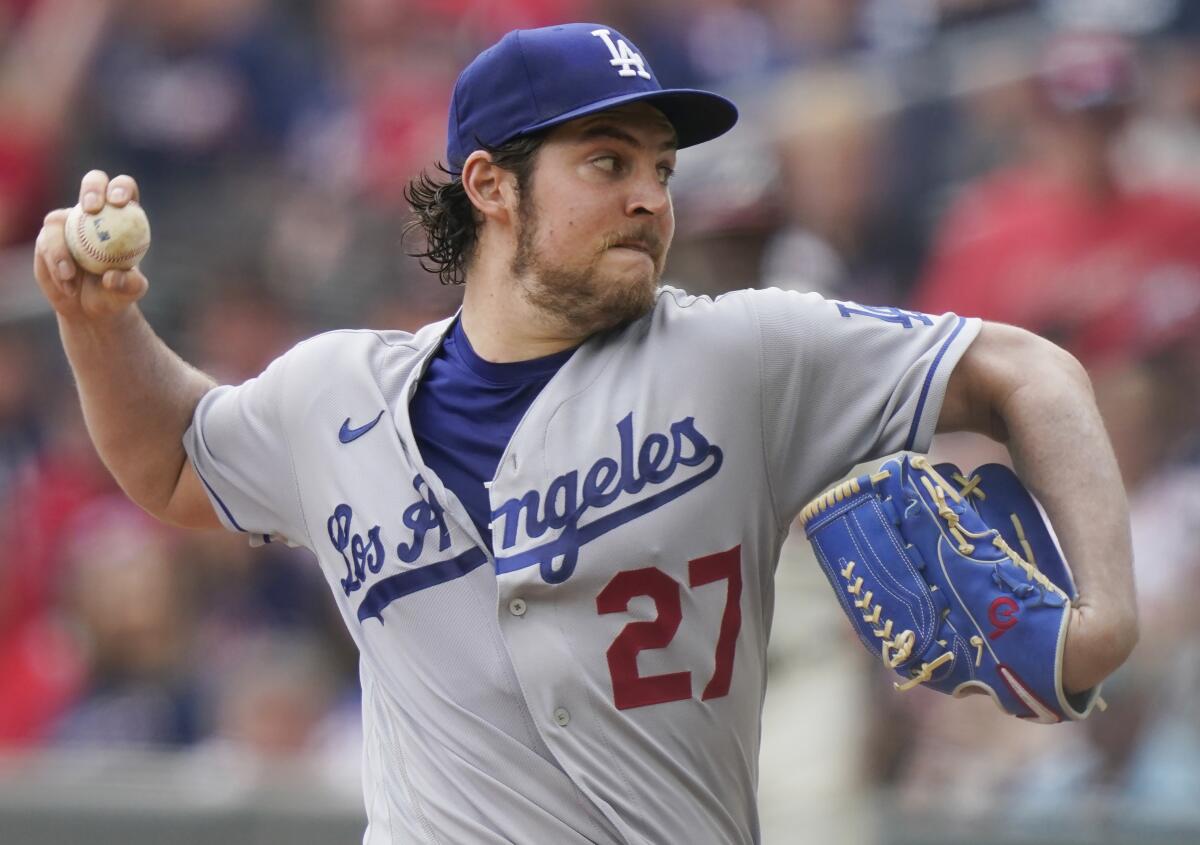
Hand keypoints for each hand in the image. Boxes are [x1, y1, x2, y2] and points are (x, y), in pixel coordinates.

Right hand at [34, 170, 148, 323]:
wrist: (89, 307)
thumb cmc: (116, 294)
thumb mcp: (129, 292)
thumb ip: (128, 283)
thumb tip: (112, 276)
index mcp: (123, 217)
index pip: (124, 190)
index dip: (121, 188)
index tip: (118, 202)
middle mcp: (95, 213)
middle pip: (93, 183)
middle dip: (92, 189)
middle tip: (91, 209)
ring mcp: (68, 223)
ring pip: (58, 219)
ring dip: (62, 249)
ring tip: (70, 276)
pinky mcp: (47, 238)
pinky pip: (46, 243)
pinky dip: (55, 263)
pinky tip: (67, 283)